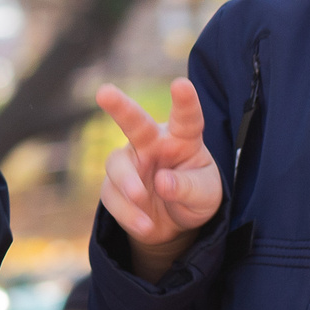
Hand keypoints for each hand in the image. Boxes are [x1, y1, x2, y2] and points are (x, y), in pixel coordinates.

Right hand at [96, 80, 223, 280]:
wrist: (173, 224)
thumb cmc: (195, 196)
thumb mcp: (205, 195)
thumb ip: (188, 187)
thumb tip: (162, 182)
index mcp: (182, 138)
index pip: (186, 118)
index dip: (184, 101)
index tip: (180, 84)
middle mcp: (152, 144)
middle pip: (135, 123)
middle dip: (119, 107)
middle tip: (104, 92)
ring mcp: (130, 164)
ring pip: (117, 164)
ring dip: (127, 183)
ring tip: (141, 199)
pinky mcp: (113, 187)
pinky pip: (113, 197)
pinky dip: (129, 214)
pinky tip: (145, 225)